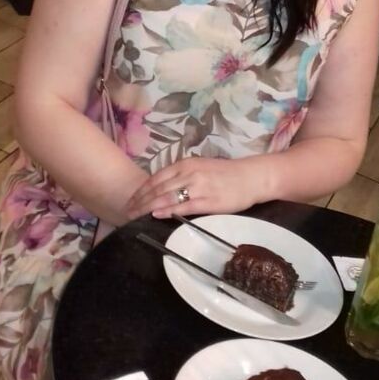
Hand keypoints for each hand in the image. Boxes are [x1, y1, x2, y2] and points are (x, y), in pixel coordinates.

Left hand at [126, 157, 263, 218]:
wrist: (252, 177)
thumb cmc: (227, 174)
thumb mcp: (202, 168)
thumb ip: (183, 176)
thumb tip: (163, 189)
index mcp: (187, 164)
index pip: (156, 178)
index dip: (141, 190)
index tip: (130, 200)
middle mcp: (189, 173)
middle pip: (158, 188)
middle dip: (139, 201)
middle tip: (126, 211)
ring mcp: (198, 187)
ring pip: (166, 197)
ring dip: (148, 207)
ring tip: (135, 215)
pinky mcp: (208, 201)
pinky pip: (183, 206)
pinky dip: (167, 210)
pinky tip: (156, 214)